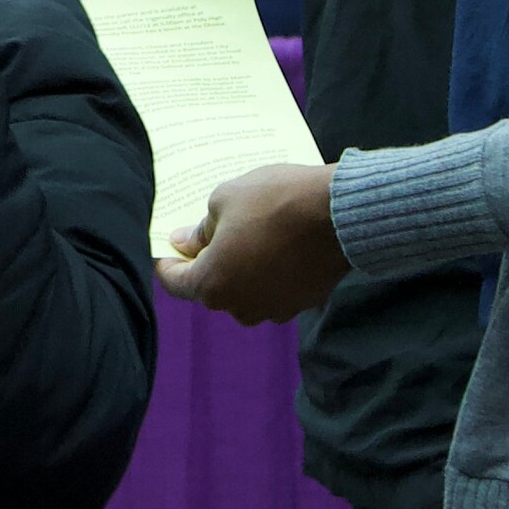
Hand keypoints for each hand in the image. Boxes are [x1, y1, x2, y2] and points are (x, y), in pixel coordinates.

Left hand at [160, 161, 347, 323]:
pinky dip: (271, 271)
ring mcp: (274, 308)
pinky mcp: (303, 303)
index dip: (167, 262)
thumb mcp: (225, 200)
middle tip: (212, 231)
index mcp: (212, 284)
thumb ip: (200, 228)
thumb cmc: (275, 201)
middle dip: (208, 261)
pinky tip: (279, 244)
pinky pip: (276, 288)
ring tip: (251, 234)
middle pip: (212, 288)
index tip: (168, 246)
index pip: (175, 283)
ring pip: (245, 290)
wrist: (341, 212)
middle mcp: (240, 307)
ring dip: (242, 268)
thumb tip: (184, 242)